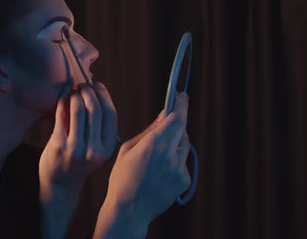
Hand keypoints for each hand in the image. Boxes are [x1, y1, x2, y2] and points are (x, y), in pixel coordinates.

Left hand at [39, 83, 117, 229]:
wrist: (61, 185)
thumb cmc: (80, 163)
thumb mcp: (97, 150)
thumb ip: (99, 128)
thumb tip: (97, 94)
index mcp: (107, 149)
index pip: (110, 115)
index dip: (105, 96)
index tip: (98, 86)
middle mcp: (94, 150)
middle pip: (95, 110)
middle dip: (89, 92)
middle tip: (84, 85)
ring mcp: (76, 148)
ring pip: (78, 110)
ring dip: (76, 95)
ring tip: (74, 90)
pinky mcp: (59, 146)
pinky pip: (62, 116)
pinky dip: (63, 101)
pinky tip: (64, 96)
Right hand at [94, 92, 190, 237]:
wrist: (128, 210)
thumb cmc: (122, 177)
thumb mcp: (128, 149)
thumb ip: (149, 131)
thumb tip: (164, 115)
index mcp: (152, 146)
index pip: (175, 119)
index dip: (180, 105)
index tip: (181, 96)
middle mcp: (169, 157)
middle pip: (182, 129)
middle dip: (177, 121)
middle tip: (172, 114)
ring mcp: (178, 170)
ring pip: (183, 144)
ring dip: (175, 140)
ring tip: (158, 150)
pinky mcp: (184, 180)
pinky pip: (182, 161)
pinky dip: (175, 158)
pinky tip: (160, 168)